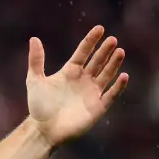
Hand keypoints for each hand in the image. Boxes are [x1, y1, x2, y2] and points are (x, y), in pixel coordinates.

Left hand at [27, 25, 128, 147]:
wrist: (43, 130)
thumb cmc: (38, 107)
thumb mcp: (34, 81)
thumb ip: (36, 61)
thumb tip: (34, 39)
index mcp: (70, 72)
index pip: (83, 53)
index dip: (91, 41)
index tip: (100, 29)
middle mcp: (83, 80)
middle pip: (97, 62)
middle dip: (105, 51)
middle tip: (112, 40)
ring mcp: (91, 93)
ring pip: (106, 75)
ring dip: (113, 64)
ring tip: (120, 51)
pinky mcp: (97, 107)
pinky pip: (111, 95)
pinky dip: (118, 87)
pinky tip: (124, 76)